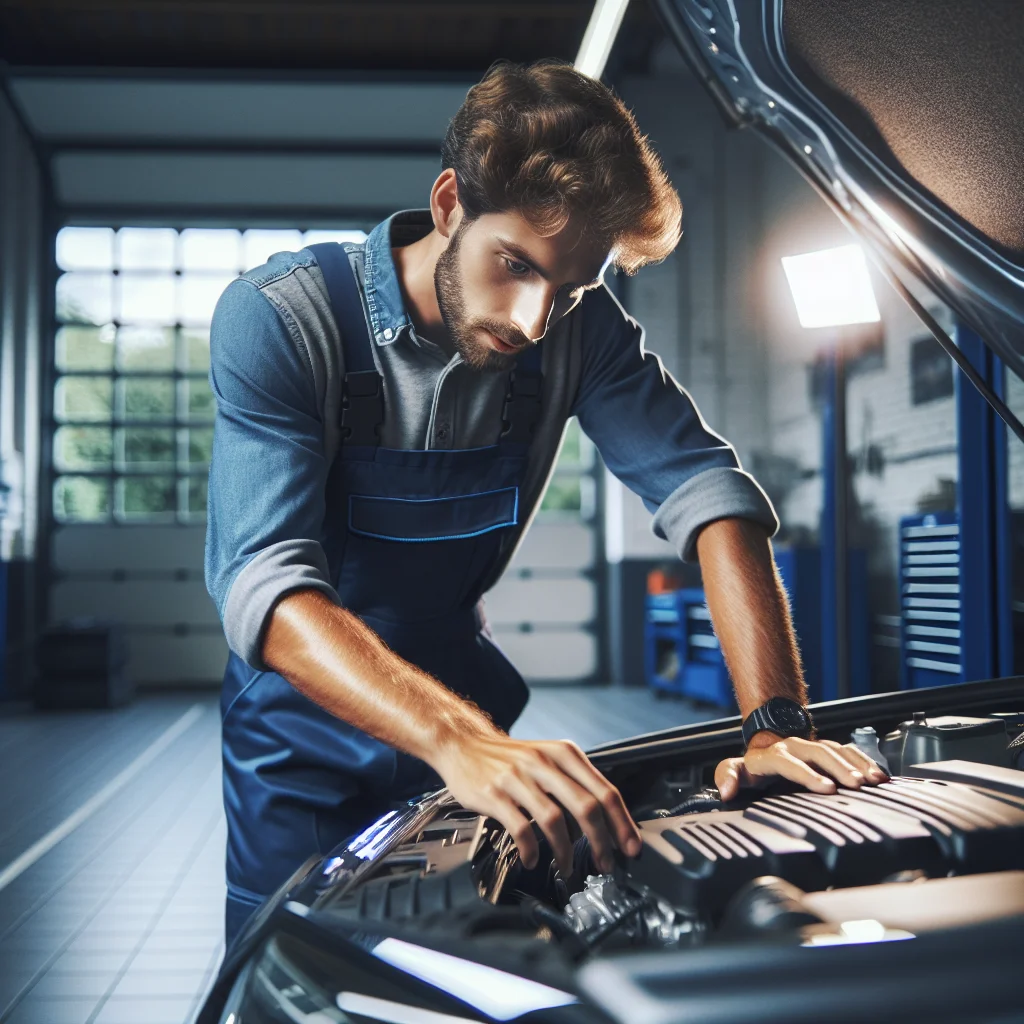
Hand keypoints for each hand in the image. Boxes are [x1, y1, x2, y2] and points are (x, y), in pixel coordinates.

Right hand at [431, 732, 642, 875]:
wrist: (463, 743)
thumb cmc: (510, 757)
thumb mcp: (548, 756)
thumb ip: (574, 782)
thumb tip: (605, 820)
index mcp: (563, 753)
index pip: (604, 790)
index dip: (622, 822)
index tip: (631, 847)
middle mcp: (544, 762)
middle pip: (586, 807)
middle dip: (602, 842)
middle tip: (606, 864)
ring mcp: (518, 778)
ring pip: (555, 820)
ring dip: (566, 851)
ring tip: (568, 867)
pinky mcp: (494, 794)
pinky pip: (520, 828)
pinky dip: (531, 850)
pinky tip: (533, 859)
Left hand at [715, 732, 888, 800]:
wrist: (770, 743)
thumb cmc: (755, 766)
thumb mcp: (736, 770)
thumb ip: (728, 777)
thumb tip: (726, 791)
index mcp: (771, 755)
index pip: (788, 762)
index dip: (807, 774)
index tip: (827, 789)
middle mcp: (794, 746)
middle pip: (818, 753)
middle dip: (839, 768)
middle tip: (857, 785)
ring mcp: (813, 746)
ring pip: (836, 750)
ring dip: (856, 764)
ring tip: (873, 781)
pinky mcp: (828, 748)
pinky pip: (848, 751)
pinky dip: (865, 761)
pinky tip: (879, 776)